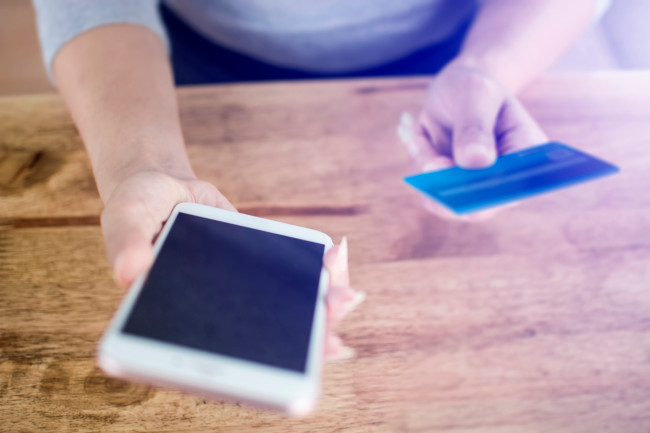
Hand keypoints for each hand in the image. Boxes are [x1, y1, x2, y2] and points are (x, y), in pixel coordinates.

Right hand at [101, 170, 362, 360]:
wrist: (167, 187)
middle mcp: (212, 318)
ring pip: (283, 319)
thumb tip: (131, 273)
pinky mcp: (258, 273)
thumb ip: (127, 242)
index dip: (247, 381)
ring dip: (317, 313)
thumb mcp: (126, 216)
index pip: (210, 367)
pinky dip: (315, 273)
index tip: (285, 381)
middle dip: (300, 348)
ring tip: (345, 297)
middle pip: (260, 348)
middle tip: (334, 344)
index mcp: (175, 323)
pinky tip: (335, 257)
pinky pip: (290, 282)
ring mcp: (239, 297)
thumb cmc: (138, 208)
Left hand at [398, 60, 547, 220]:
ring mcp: (476, 189)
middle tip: (428, 162)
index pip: (514, 189)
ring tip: (418, 133)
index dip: (487, 193)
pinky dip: (416, 161)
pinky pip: (427, 189)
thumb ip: (476, 125)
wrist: (459, 90)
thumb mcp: (476, 94)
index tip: (456, 169)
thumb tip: (477, 162)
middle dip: (446, 186)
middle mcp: (504, 181)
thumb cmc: (475, 89)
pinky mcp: (451, 188)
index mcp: (527, 157)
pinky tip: (415, 134)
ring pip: (444, 200)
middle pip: (477, 209)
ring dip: (425, 166)